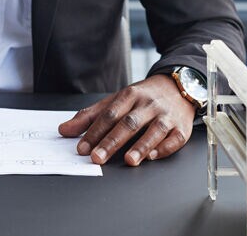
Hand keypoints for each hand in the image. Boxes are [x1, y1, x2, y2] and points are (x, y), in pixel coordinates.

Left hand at [58, 74, 195, 166]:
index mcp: (130, 95)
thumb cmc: (143, 98)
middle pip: (129, 123)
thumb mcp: (116, 100)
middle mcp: (148, 104)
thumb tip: (64, 130)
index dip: (95, 131)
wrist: (178, 86)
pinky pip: (175, 138)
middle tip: (98, 157)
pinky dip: (165, 148)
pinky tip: (153, 156)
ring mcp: (166, 115)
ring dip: (141, 146)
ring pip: (154, 130)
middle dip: (112, 141)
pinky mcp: (182, 127)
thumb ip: (90, 116)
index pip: (110, 114)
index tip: (82, 148)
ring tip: (128, 160)